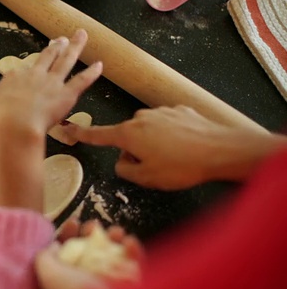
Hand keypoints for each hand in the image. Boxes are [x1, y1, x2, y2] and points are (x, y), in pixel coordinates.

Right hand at [0, 30, 102, 210]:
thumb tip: (6, 104)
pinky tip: (99, 65)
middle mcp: (33, 75)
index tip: (32, 70)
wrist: (16, 126)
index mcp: (14, 79)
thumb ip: (3, 103)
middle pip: (46, 57)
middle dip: (55, 47)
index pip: (22, 72)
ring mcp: (51, 83)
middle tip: (61, 39)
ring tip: (81, 36)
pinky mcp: (66, 94)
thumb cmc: (2, 124)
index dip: (28, 71)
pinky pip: (81, 81)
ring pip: (65, 61)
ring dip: (74, 48)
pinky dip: (91, 73)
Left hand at [36, 219, 143, 288]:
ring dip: (115, 238)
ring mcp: (110, 282)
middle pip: (92, 249)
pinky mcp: (130, 286)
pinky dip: (135, 252)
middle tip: (94, 225)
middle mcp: (89, 280)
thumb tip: (53, 245)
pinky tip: (130, 242)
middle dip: (93, 232)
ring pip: (115, 254)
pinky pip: (136, 265)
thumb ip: (45, 257)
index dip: (70, 234)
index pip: (68, 252)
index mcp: (69, 278)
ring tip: (116, 231)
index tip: (74, 222)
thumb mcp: (49, 273)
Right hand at [64, 105, 286, 188]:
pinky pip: (167, 125)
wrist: (221, 150)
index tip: (66, 128)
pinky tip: (188, 147)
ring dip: (155, 144)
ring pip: (148, 131)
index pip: (98, 134)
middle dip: (134, 151)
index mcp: (128, 134)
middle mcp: (140, 117)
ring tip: (176, 158)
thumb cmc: (181, 166)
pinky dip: (172, 137)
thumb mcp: (147, 178)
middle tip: (156, 168)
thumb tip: (124, 162)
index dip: (81, 134)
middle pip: (127, 137)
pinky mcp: (180, 110)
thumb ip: (127, 171)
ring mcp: (161, 111)